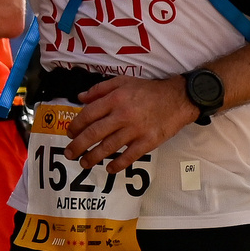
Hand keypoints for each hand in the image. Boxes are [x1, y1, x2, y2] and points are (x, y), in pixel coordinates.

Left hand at [66, 75, 194, 173]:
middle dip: (78, 146)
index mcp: (115, 99)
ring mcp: (136, 130)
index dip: (75, 126)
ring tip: (84, 163)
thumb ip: (101, 89)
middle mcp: (123, 115)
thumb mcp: (124, 81)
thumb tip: (80, 98)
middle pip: (94, 134)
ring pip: (108, 147)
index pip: (88, 115)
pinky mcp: (148, 141)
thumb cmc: (150, 90)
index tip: (70, 133)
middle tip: (70, 154)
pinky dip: (118, 164)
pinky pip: (129, 156)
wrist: (180, 98)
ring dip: (93, 157)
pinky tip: (110, 168)